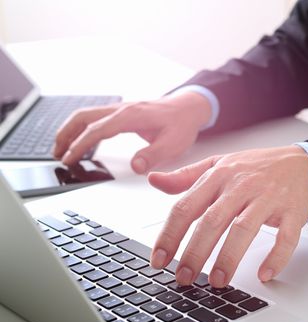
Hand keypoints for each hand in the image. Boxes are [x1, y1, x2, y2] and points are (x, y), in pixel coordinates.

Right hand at [53, 91, 211, 172]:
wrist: (190, 107)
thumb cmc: (182, 124)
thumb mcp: (173, 143)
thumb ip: (153, 155)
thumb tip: (135, 167)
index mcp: (131, 116)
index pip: (97, 130)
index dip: (80, 145)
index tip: (69, 159)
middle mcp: (122, 109)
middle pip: (83, 117)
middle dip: (66, 135)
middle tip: (56, 154)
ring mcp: (121, 108)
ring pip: (86, 114)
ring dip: (70, 130)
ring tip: (61, 148)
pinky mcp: (123, 112)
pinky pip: (96, 117)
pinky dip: (82, 128)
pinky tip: (81, 141)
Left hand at [148, 145, 307, 287]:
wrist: (301, 162)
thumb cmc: (256, 167)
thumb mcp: (219, 165)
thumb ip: (186, 176)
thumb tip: (154, 180)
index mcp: (218, 176)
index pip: (186, 207)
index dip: (169, 236)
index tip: (159, 260)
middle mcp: (241, 186)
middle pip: (212, 221)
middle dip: (195, 252)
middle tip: (184, 277)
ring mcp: (267, 198)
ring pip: (244, 229)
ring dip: (228, 258)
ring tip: (217, 281)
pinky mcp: (292, 211)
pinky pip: (285, 237)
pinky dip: (275, 257)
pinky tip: (265, 274)